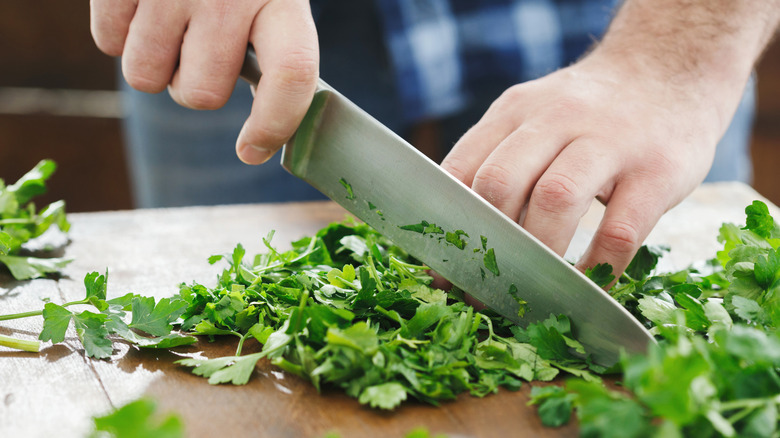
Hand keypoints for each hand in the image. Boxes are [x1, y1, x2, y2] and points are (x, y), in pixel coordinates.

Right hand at [90, 0, 318, 164]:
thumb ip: (276, 51)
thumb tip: (265, 136)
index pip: (291, 75)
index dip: (275, 124)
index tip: (252, 150)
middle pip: (200, 94)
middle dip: (197, 85)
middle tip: (202, 50)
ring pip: (146, 77)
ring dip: (156, 63)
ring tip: (172, 23)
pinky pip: (108, 43)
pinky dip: (121, 34)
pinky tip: (143, 5)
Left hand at [441, 50, 734, 277]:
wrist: (669, 67)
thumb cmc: (589, 113)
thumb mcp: (534, 116)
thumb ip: (499, 159)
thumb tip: (460, 235)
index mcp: (515, 111)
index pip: (462, 168)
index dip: (447, 227)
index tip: (442, 271)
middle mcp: (556, 119)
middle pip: (500, 182)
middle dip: (486, 245)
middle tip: (485, 289)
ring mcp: (610, 141)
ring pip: (555, 200)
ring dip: (536, 256)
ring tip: (530, 292)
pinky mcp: (657, 171)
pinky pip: (618, 231)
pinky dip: (596, 269)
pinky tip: (585, 287)